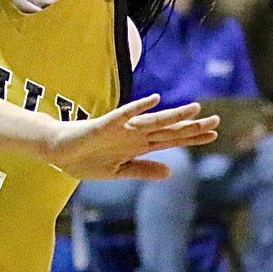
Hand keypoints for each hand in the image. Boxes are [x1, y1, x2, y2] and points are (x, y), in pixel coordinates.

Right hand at [44, 94, 218, 179]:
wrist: (57, 151)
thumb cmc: (84, 159)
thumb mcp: (117, 171)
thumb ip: (142, 170)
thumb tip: (170, 171)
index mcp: (137, 146)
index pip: (170, 141)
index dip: (191, 138)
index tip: (214, 135)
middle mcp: (133, 135)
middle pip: (167, 130)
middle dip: (191, 127)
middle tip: (216, 121)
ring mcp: (121, 128)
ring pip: (153, 121)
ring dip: (173, 115)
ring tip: (195, 109)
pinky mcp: (105, 124)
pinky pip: (124, 114)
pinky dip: (139, 107)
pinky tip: (154, 100)